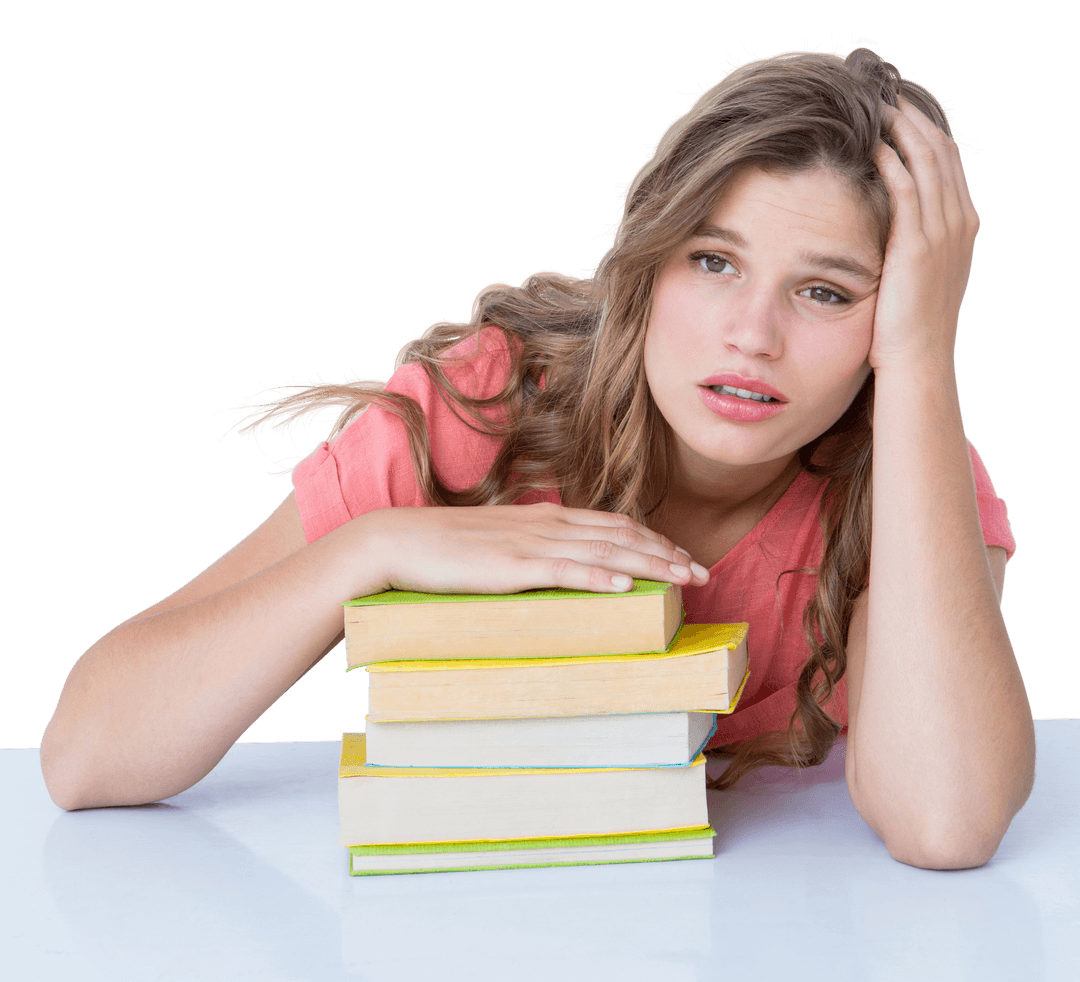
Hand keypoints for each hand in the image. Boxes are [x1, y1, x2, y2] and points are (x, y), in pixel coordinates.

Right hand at [359, 501, 710, 595]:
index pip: (613, 524)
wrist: (400, 541)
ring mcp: (531, 543)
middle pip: (621, 535)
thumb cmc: (446, 549)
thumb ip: (534, 550)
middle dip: (666, 553)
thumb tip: (561, 569)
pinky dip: (599, 575)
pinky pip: (565, 570)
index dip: (653, 540)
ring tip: (683, 578)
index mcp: (546, 517)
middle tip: (703, 573)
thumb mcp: (501, 544)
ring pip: (604, 549)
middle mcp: (547, 523)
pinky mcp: (513, 566)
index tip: (683, 558)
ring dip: (649, 563)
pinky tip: (625, 585)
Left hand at [869, 96, 979, 372]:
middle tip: (885, 96)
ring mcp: (943, 232)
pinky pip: (906, 188)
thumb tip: (887, 227)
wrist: (918, 360)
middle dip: (914, 120)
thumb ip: (912, 244)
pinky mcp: (918, 244)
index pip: (946, 163)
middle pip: (940, 152)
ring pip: (926, 162)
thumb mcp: (918, 276)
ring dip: (901, 130)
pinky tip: (871, 145)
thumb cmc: (908, 326)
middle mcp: (959, 222)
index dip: (924, 132)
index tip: (898, 111)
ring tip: (876, 107)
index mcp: (962, 226)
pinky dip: (890, 161)